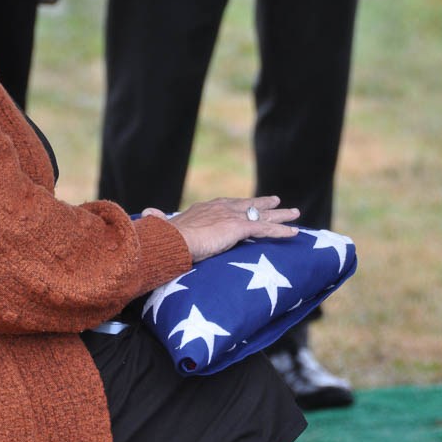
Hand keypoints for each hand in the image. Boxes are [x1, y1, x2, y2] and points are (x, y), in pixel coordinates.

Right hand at [142, 196, 299, 262]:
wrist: (171, 240)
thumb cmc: (165, 237)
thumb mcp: (163, 225)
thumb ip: (160, 219)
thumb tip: (146, 213)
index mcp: (206, 208)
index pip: (228, 204)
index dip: (239, 204)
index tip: (247, 203)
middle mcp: (222, 208)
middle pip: (249, 204)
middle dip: (265, 203)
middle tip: (278, 201)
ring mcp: (232, 216)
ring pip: (263, 214)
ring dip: (280, 215)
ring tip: (296, 214)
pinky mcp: (239, 227)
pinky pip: (265, 228)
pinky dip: (281, 230)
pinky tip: (294, 233)